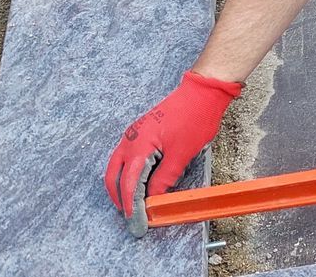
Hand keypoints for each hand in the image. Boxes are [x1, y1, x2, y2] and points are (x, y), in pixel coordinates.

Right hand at [104, 72, 242, 222]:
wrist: (201, 92)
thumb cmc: (194, 118)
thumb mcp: (182, 154)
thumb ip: (164, 178)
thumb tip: (153, 199)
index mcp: (138, 146)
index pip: (129, 185)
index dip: (132, 207)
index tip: (136, 224)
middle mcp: (130, 140)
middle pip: (114, 177)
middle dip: (120, 199)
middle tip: (130, 218)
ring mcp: (133, 135)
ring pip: (117, 167)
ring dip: (121, 187)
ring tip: (132, 205)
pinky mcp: (141, 133)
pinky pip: (126, 158)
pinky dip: (127, 174)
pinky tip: (138, 184)